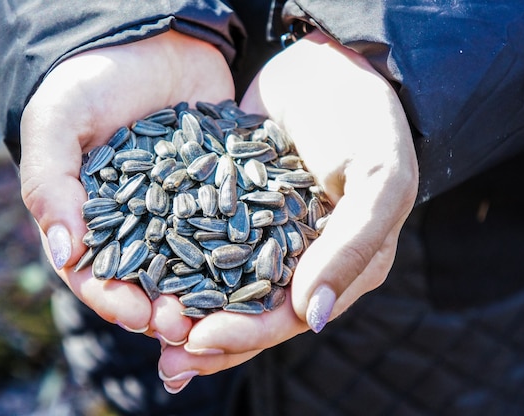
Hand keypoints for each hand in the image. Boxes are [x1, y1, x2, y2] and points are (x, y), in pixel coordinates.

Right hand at [19, 31, 233, 341]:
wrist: (150, 37)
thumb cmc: (91, 77)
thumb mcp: (57, 123)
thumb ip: (49, 184)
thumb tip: (64, 252)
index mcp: (93, 218)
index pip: (97, 274)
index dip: (115, 300)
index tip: (139, 316)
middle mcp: (140, 222)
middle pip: (149, 281)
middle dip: (165, 310)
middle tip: (186, 327)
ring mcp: (183, 208)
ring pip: (194, 263)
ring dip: (207, 294)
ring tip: (224, 312)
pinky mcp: (220, 188)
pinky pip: (234, 223)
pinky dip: (244, 248)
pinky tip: (259, 267)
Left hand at [158, 30, 417, 391]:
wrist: (331, 64)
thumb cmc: (368, 120)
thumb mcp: (378, 180)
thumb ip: (352, 248)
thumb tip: (313, 317)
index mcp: (340, 266)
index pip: (289, 317)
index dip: (246, 334)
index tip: (199, 339)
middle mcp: (300, 260)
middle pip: (250, 312)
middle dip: (207, 338)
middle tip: (164, 357)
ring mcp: (263, 233)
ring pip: (222, 285)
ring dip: (188, 311)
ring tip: (146, 327)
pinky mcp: (232, 206)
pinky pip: (202, 238)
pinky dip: (177, 260)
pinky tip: (145, 273)